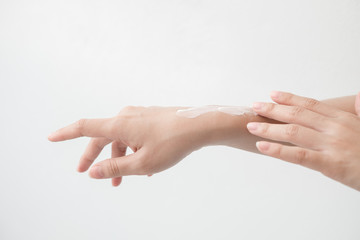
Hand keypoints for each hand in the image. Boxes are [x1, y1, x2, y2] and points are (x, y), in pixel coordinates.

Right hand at [48, 106, 208, 185]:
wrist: (199, 126)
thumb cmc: (172, 143)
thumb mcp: (142, 162)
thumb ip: (115, 168)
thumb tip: (93, 171)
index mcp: (120, 125)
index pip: (85, 128)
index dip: (66, 134)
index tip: (51, 137)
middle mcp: (126, 116)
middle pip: (102, 136)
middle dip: (94, 156)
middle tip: (87, 172)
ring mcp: (139, 115)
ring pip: (120, 138)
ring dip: (118, 158)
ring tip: (121, 180)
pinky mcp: (150, 118)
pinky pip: (134, 135)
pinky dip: (132, 150)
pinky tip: (143, 167)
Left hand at [247, 91, 359, 190]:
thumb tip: (358, 97)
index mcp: (342, 119)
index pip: (311, 105)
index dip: (290, 99)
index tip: (272, 95)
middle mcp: (334, 128)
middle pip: (297, 115)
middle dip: (273, 110)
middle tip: (255, 107)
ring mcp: (331, 145)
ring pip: (293, 132)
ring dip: (269, 128)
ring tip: (251, 126)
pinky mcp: (329, 164)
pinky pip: (298, 155)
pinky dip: (278, 150)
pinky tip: (262, 147)